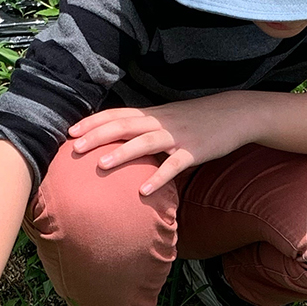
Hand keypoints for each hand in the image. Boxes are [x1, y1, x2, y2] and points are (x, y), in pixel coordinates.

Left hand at [69, 92, 260, 195]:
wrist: (236, 114)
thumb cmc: (199, 120)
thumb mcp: (170, 119)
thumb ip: (147, 129)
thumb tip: (123, 143)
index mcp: (153, 114)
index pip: (117, 114)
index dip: (94, 122)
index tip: (70, 131)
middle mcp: (161, 122)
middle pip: (124, 126)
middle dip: (97, 136)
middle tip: (74, 147)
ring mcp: (178, 136)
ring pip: (144, 142)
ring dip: (121, 153)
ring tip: (100, 165)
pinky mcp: (195, 151)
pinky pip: (174, 166)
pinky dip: (158, 178)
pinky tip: (143, 192)